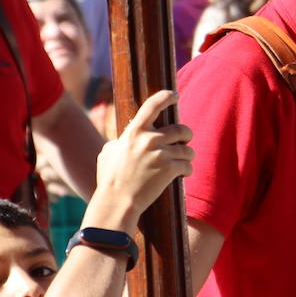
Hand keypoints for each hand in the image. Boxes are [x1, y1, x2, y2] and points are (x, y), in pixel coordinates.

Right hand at [92, 90, 192, 227]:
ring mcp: (161, 154)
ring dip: (187, 156)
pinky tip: (183, 174)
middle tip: (185, 140)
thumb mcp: (108, 153)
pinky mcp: (170, 169)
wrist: (117, 201)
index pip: (153, 105)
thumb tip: (123, 139)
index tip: (175, 95)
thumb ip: (119, 142)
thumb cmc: (110, 179)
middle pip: (180, 129)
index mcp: (134, 131)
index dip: (166, 97)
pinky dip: (187, 170)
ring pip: (187, 150)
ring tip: (184, 161)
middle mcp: (150, 139)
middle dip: (186, 135)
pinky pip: (188, 166)